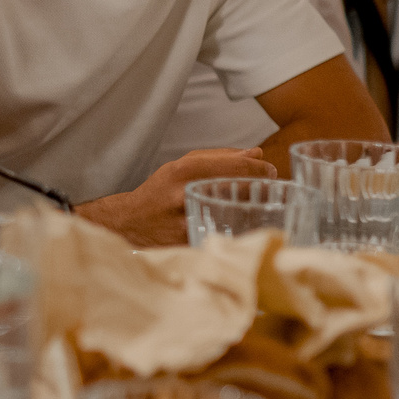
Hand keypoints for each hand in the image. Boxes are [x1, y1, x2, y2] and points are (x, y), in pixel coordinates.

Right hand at [78, 147, 274, 246]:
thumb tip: (257, 154)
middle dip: (262, 187)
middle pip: (242, 190)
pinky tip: (239, 225)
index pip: (238, 166)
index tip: (268, 171)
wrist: (129, 224)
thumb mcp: (181, 166)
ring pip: (238, 213)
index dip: (261, 169)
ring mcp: (189, 222)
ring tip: (256, 204)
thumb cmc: (159, 192)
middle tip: (269, 187)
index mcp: (185, 171)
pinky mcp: (192, 244)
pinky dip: (238, 228)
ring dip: (253, 208)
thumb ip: (219, 157)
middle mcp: (186, 195)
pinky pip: (226, 234)